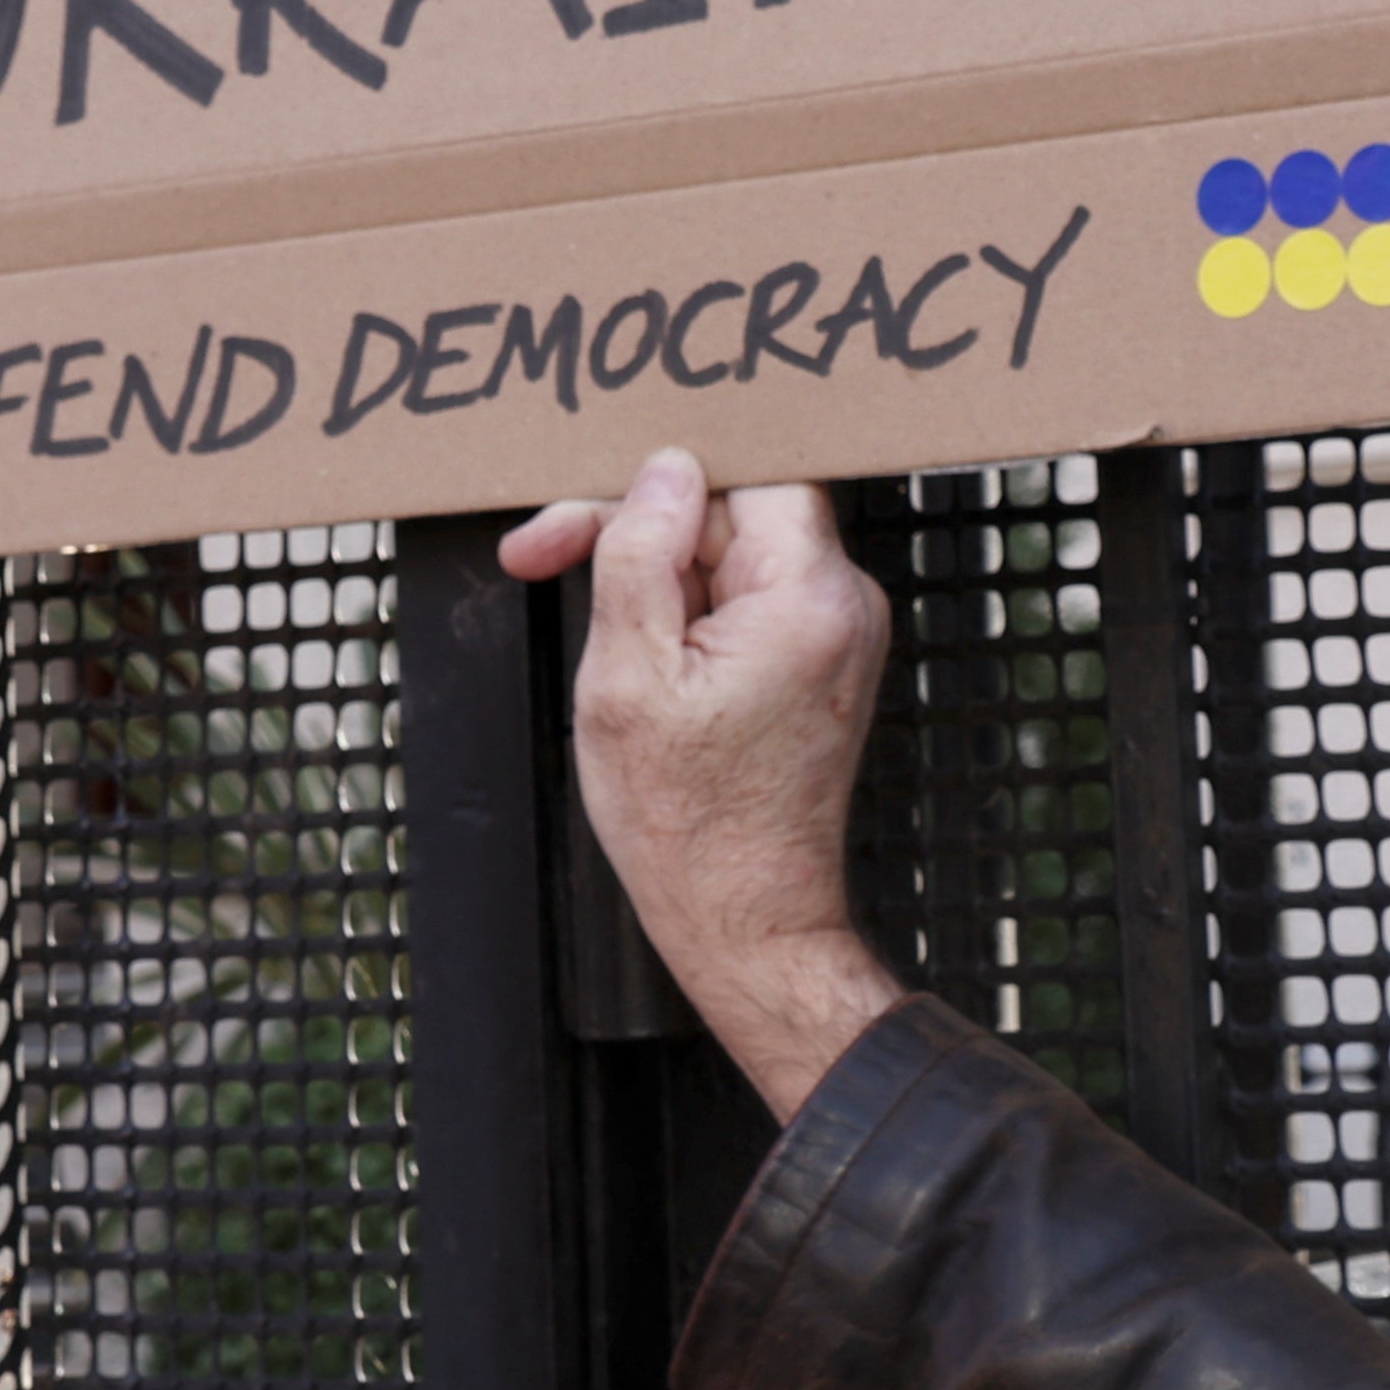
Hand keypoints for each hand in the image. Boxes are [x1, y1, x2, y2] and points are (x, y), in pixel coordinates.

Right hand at [498, 449, 901, 1123]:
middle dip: (638, 531)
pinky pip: (750, 599)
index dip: (653, 481)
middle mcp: (845, 604)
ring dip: (660, 577)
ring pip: (735, 554)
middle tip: (544, 557)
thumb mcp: (627, 676)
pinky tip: (645, 662)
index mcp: (808, 595)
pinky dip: (691, 613)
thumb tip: (663, 471)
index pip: (742, 472)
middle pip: (733, 509)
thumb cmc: (686, 822)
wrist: (747, 918)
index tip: (581, 513)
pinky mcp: (824, 662)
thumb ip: (640, 554)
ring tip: (602, 644)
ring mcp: (841, 634)